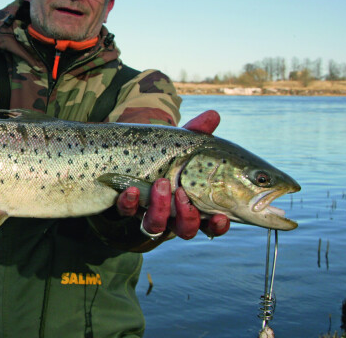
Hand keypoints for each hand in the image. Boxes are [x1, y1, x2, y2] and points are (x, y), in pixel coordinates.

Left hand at [115, 110, 230, 239]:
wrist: (128, 152)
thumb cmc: (165, 152)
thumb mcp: (182, 142)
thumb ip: (197, 132)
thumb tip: (214, 114)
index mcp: (193, 203)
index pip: (211, 223)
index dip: (217, 225)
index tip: (220, 217)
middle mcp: (172, 214)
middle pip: (185, 230)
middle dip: (186, 216)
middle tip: (181, 192)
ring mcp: (147, 211)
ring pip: (156, 225)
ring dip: (160, 207)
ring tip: (160, 184)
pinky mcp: (125, 206)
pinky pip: (126, 212)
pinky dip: (129, 202)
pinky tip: (131, 190)